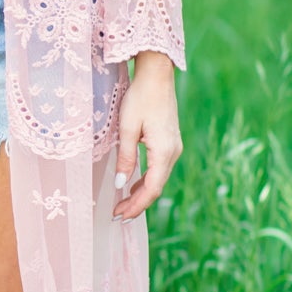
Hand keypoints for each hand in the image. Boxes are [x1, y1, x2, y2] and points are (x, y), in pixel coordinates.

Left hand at [112, 51, 181, 219]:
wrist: (157, 76)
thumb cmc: (140, 98)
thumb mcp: (127, 128)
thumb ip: (126, 158)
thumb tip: (121, 184)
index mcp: (164, 152)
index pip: (151, 189)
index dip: (136, 206)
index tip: (119, 215)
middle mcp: (173, 153)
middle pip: (156, 187)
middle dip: (137, 203)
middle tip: (117, 215)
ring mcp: (174, 148)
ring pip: (158, 179)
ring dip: (141, 193)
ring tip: (123, 204)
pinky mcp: (170, 142)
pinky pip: (159, 168)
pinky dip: (146, 180)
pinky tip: (133, 185)